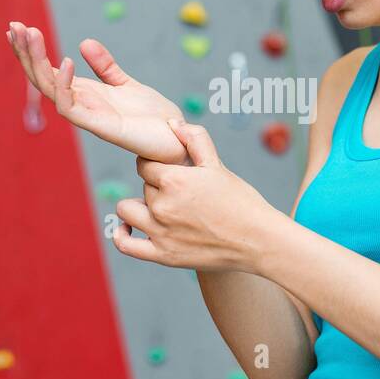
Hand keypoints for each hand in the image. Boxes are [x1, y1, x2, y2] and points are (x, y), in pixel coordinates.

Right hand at [5, 22, 188, 162]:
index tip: (19, 28)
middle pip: (42, 78)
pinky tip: (66, 61)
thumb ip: (106, 67)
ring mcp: (88, 116)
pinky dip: (65, 85)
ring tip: (31, 35)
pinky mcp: (100, 127)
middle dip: (26, 53)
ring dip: (37, 62)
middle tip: (14, 27)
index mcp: (85, 94)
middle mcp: (81, 105)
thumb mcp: (127, 84)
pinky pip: (71, 107)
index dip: (32, 52)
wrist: (176, 140)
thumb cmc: (152, 117)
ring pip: (49, 89)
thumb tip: (84, 43)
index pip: (48, 71)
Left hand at [112, 120, 277, 272]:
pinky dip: (122, 234)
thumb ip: (195, 139)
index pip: (145, 165)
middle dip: (158, 187)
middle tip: (181, 194)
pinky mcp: (162, 254)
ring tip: (158, 208)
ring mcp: (160, 232)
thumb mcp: (218, 165)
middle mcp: (162, 206)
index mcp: (174, 180)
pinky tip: (128, 228)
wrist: (257, 241)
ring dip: (139, 206)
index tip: (169, 172)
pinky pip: (126, 244)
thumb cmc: (241, 201)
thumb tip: (172, 124)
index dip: (157, 166)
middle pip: (143, 187)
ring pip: (128, 210)